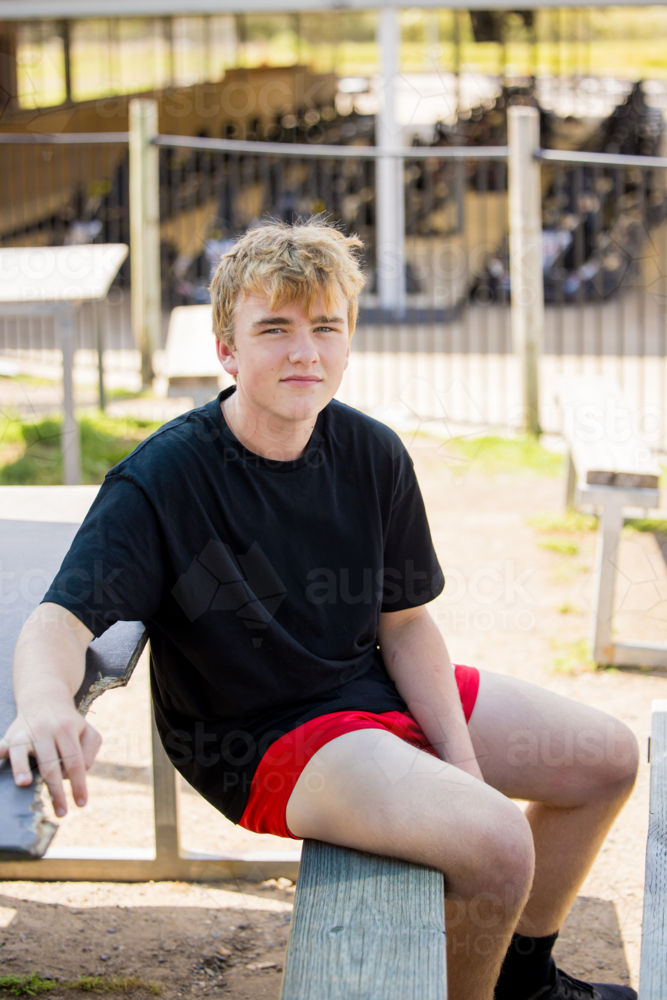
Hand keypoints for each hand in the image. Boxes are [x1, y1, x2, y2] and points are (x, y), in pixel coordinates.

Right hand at [0, 701, 101, 817]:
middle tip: (62, 812)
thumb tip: (78, 772)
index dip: (79, 784)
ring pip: (22, 752)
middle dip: (56, 791)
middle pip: (51, 764)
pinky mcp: (9, 736)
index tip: (81, 804)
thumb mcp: (88, 731)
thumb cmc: (69, 723)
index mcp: (67, 729)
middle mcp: (45, 730)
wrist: (44, 699)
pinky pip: (1, 747)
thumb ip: (90, 751)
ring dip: (22, 769)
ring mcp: (25, 732)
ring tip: (26, 784)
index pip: (75, 761)